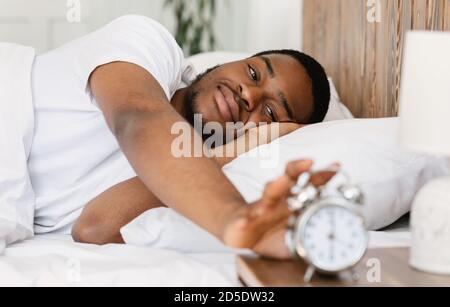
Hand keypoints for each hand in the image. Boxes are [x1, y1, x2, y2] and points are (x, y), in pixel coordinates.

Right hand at [222, 160, 337, 258]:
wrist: (241, 234)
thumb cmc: (269, 232)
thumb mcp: (293, 236)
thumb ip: (310, 237)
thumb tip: (331, 243)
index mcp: (291, 200)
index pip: (308, 183)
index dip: (322, 175)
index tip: (336, 167)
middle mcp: (277, 199)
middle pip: (288, 178)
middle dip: (298, 168)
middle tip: (309, 161)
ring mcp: (261, 207)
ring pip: (269, 193)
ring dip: (276, 186)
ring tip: (282, 181)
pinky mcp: (244, 220)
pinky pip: (245, 218)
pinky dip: (245, 219)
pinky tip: (245, 221)